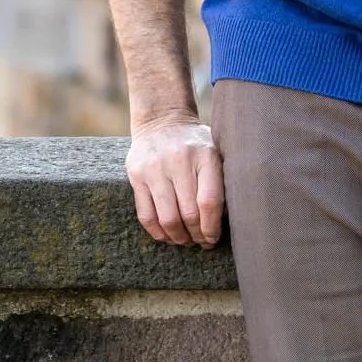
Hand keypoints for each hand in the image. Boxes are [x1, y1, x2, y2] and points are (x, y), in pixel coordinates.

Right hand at [126, 118, 223, 247]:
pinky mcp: (136, 176)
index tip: (213, 237)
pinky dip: (158, 232)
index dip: (212, 227)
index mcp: (205, 155)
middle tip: (201, 241)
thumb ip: (222, 182)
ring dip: (178, 237)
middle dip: (197, 235)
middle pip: (189, 213)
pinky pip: (146, 215)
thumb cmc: (195, 144)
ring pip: (167, 218)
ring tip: (185, 240)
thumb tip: (225, 222)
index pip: (209, 202)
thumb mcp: (214, 153)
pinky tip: (167, 235)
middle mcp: (179, 160)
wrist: (161, 120)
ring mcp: (154, 168)